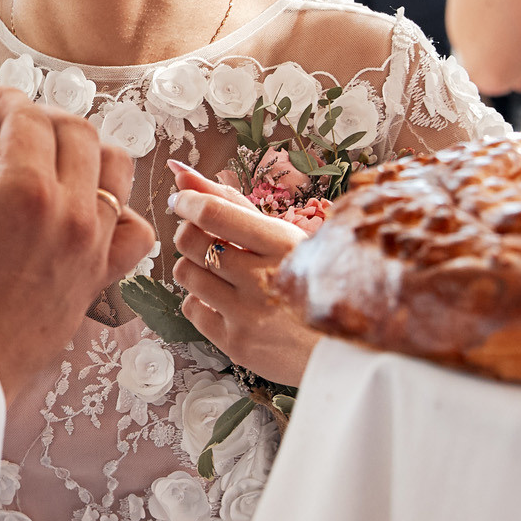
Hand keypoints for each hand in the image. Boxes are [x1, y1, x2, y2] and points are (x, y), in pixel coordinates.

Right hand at [0, 84, 156, 400]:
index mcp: (26, 189)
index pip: (27, 115)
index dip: (1, 97)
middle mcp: (72, 213)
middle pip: (76, 131)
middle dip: (39, 117)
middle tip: (3, 128)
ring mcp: (94, 247)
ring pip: (116, 169)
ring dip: (82, 149)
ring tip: (45, 158)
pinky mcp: (100, 277)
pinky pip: (133, 229)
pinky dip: (116, 209)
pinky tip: (82, 207)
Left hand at [166, 162, 322, 384]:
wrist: (340, 347)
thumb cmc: (309, 282)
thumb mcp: (282, 237)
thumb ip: (231, 203)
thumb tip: (181, 173)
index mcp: (282, 245)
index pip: (214, 213)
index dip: (188, 202)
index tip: (182, 200)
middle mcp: (263, 279)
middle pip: (191, 241)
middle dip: (188, 233)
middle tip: (203, 237)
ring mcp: (248, 314)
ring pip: (185, 274)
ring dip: (192, 266)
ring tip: (217, 270)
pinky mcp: (235, 343)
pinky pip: (190, 308)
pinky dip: (199, 300)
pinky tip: (222, 299)